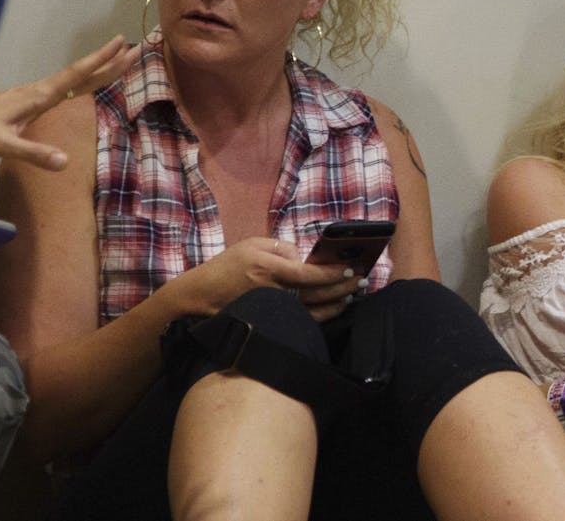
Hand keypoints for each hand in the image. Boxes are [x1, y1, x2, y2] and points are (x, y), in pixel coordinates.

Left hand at [0, 35, 139, 168]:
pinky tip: (89, 81)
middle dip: (110, 60)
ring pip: (76, 76)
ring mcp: (37, 93)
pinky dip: (86, 78)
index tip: (123, 46)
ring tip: (120, 59)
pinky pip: (68, 85)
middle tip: (136, 48)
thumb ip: (33, 153)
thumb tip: (66, 162)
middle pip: (83, 72)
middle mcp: (42, 90)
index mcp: (40, 96)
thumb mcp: (2, 144)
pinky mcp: (33, 100)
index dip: (102, 61)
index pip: (78, 75)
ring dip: (100, 67)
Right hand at [164, 237, 359, 320]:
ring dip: (338, 302)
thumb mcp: (252, 245)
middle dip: (344, 286)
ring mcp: (274, 309)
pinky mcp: (273, 321)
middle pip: (317, 293)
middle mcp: (273, 291)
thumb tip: (306, 257)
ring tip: (354, 292)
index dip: (333, 273)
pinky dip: (325, 315)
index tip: (351, 267)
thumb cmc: (228, 266)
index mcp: (268, 269)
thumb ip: (283, 248)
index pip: (309, 274)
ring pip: (315, 310)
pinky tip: (337, 307)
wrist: (201, 295)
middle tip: (363, 278)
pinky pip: (305, 321)